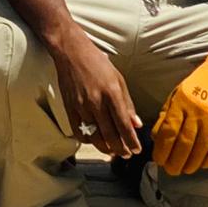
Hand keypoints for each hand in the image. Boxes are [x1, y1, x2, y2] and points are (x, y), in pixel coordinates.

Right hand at [46, 25, 143, 158]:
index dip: (132, 141)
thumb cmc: (98, 63)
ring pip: (95, 136)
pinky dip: (87, 140)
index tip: (137, 150)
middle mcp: (97, 102)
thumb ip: (127, 103)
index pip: (124, 125)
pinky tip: (94, 140)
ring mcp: (81, 106)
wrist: (71, 52)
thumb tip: (136, 124)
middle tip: (126, 154)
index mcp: (112, 93)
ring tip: (112, 151)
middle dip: (120, 148)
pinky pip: (78, 131)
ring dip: (105, 147)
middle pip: (110, 135)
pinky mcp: (69, 108)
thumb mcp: (118, 79)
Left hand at [150, 36, 207, 175]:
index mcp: (181, 104)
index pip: (169, 133)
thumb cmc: (196, 86)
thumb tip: (156, 140)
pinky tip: (201, 165)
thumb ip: (166, 117)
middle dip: (175, 162)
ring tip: (184, 170)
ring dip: (191, 164)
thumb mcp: (176, 96)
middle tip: (171, 170)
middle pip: (184, 145)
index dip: (162, 150)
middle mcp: (198, 113)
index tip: (158, 160)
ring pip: (200, 150)